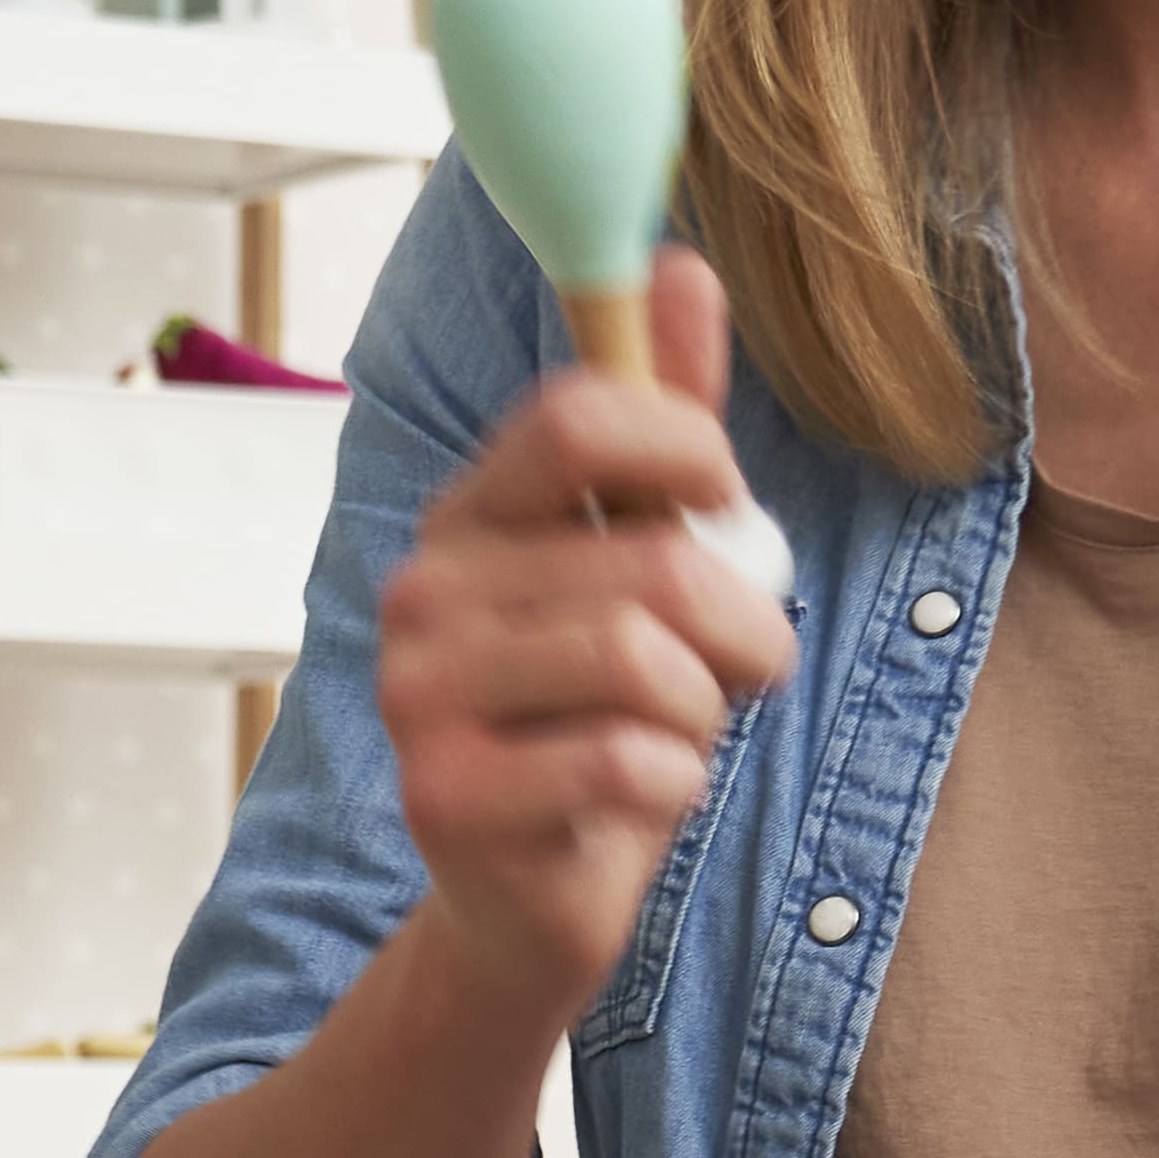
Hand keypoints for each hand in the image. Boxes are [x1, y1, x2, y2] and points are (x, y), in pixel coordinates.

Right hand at [364, 248, 787, 1049]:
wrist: (531, 896)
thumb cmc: (603, 718)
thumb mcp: (648, 558)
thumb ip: (666, 423)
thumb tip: (681, 261)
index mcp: (471, 513)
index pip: (578, 415)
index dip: (690, 456)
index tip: (724, 512)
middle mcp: (423, 590)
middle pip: (647, 560)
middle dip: (742, 626)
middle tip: (740, 668)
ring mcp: (417, 693)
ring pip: (642, 662)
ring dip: (705, 712)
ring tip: (680, 733)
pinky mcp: (444, 796)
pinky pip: (626, 763)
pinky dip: (675, 785)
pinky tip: (644, 796)